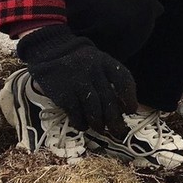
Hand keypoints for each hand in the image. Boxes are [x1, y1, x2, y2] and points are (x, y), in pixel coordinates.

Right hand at [15, 24, 137, 134]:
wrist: (51, 51)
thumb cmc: (80, 62)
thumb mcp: (98, 62)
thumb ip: (110, 79)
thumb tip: (122, 107)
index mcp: (106, 62)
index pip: (123, 80)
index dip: (130, 97)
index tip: (131, 110)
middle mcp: (94, 71)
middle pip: (109, 100)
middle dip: (115, 119)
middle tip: (118, 131)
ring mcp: (78, 82)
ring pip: (94, 109)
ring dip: (99, 124)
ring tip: (101, 130)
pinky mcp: (63, 93)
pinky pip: (76, 113)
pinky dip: (81, 123)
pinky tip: (83, 125)